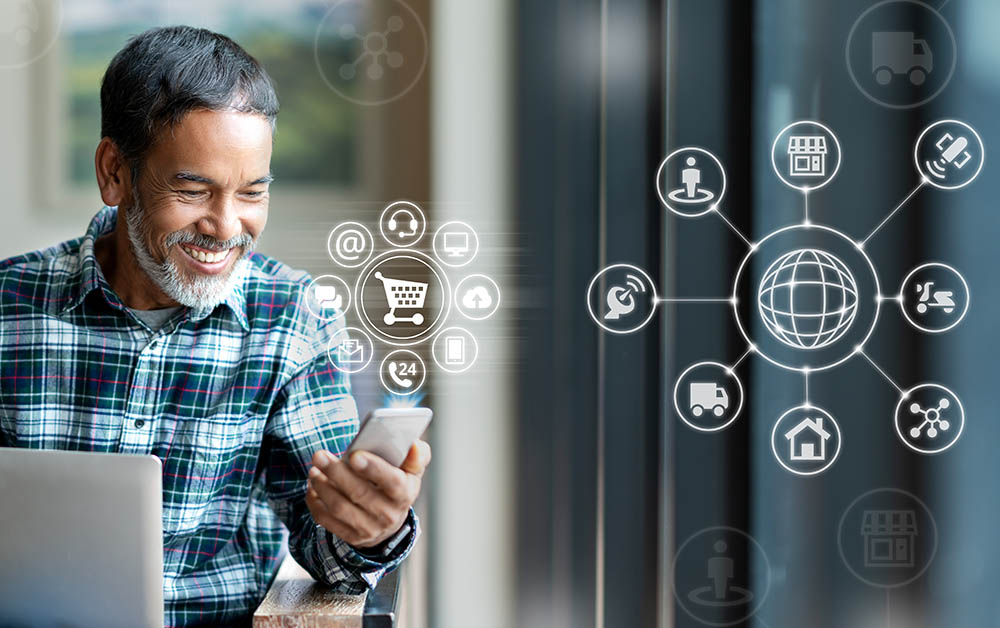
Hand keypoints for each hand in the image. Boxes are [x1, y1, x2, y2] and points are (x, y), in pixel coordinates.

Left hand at [306, 440, 430, 548]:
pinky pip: (327, 520)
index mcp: (405, 494)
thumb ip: (416, 455)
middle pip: (360, 493)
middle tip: (320, 455)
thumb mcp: (412, 469)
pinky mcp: (351, 536)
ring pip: (340, 507)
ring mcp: (369, 528)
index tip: (355, 455)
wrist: (389, 518)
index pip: (392, 482)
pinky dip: (315, 502)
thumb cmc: (398, 483)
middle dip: (337, 472)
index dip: (374, 469)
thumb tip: (413, 446)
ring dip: (323, 487)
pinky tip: (313, 485)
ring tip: (314, 469)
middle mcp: (388, 515)